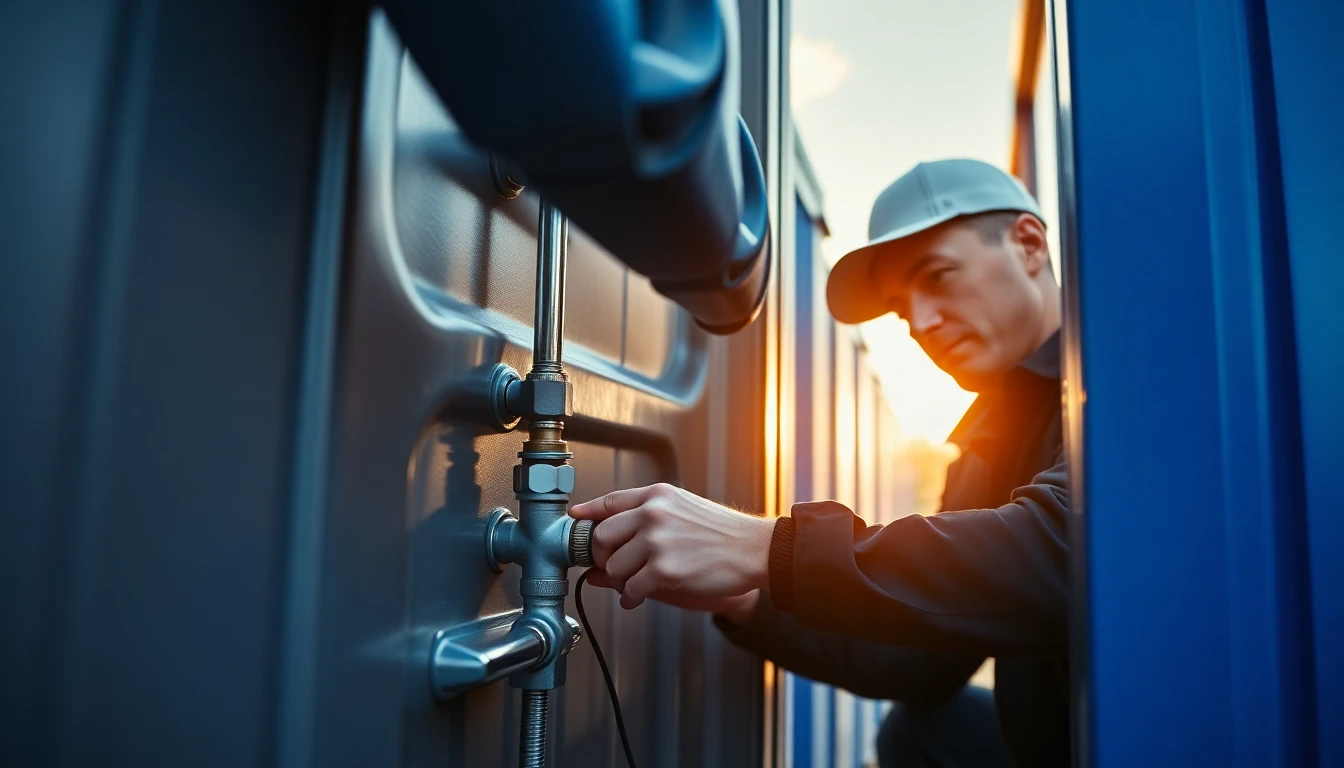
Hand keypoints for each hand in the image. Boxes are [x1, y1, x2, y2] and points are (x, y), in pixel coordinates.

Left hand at [569, 483, 773, 609]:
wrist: (753, 549)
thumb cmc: (721, 533)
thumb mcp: (682, 513)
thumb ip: (641, 527)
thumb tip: (601, 559)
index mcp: (657, 496)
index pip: (610, 502)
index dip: (588, 514)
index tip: (575, 520)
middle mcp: (653, 514)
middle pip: (602, 536)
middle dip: (604, 557)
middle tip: (614, 567)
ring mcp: (657, 541)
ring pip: (614, 566)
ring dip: (619, 581)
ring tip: (632, 585)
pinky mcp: (664, 569)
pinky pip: (630, 588)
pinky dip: (630, 598)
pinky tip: (637, 598)